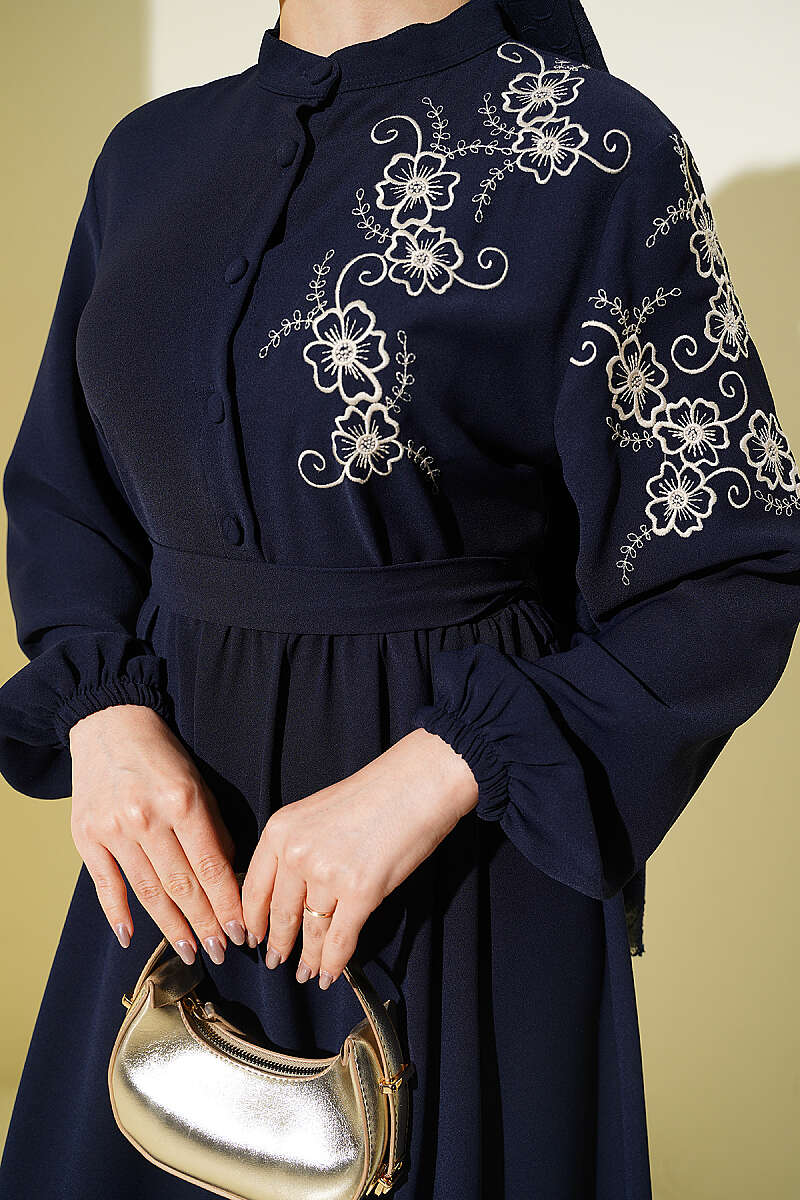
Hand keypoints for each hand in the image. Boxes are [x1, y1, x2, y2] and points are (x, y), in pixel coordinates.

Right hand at [69, 704, 244, 964]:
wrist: (108, 724)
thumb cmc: (162, 755)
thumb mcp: (199, 782)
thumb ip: (214, 829)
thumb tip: (232, 878)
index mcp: (182, 801)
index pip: (212, 867)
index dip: (227, 905)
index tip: (240, 933)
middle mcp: (147, 817)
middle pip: (182, 885)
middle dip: (205, 924)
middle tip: (221, 951)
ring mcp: (113, 830)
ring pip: (148, 892)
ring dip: (171, 927)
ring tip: (190, 951)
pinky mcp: (87, 837)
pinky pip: (106, 885)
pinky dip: (119, 914)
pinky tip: (133, 937)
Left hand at [241, 726, 478, 989]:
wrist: (418, 782)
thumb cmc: (374, 793)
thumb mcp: (316, 812)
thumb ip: (296, 846)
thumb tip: (289, 890)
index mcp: (280, 829)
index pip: (254, 887)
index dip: (252, 919)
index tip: (251, 937)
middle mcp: (297, 852)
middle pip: (281, 913)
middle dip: (278, 944)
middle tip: (276, 960)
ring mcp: (328, 874)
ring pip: (311, 931)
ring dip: (307, 958)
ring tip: (305, 972)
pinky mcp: (361, 892)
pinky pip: (340, 940)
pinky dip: (333, 963)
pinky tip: (328, 975)